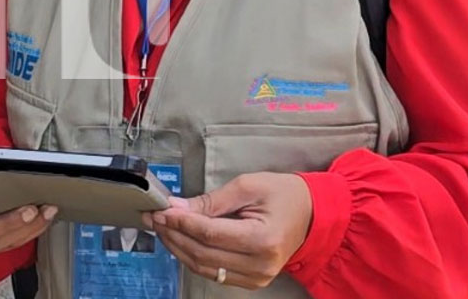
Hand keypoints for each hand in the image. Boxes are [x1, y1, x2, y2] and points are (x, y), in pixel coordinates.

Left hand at [143, 172, 312, 289]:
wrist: (313, 214)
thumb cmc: (284, 194)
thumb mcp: (249, 186)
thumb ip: (212, 201)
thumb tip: (177, 208)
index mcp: (262, 240)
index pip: (209, 234)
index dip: (181, 223)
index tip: (160, 211)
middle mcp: (259, 265)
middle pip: (203, 254)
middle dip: (174, 235)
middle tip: (155, 218)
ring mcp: (256, 278)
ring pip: (204, 267)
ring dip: (179, 248)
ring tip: (163, 228)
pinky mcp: (252, 281)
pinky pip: (214, 272)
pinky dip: (194, 257)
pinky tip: (182, 240)